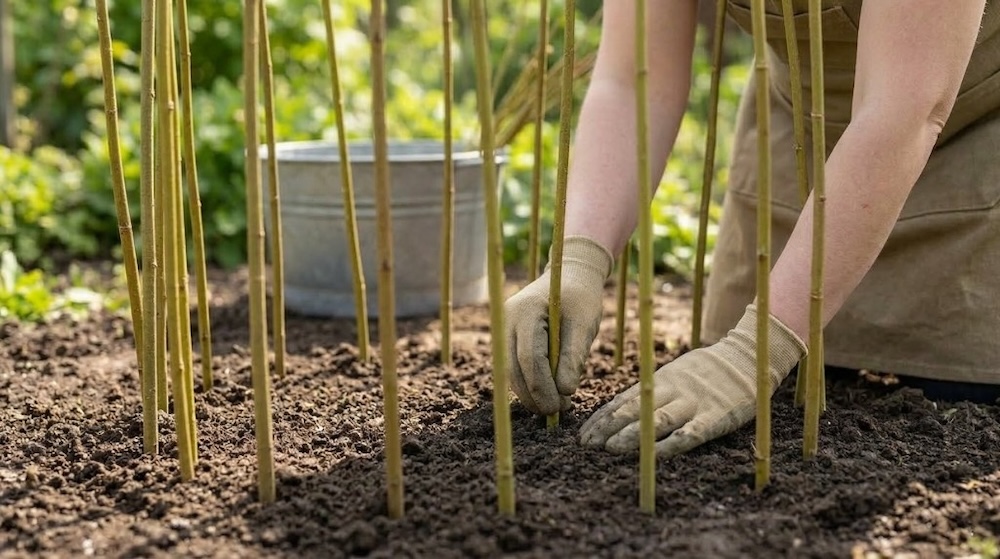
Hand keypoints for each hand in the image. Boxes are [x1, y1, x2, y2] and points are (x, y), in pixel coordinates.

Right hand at [504, 236, 613, 414]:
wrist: (568, 276)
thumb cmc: (580, 297)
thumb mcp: (584, 323)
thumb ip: (574, 355)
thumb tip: (565, 390)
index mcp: (524, 311)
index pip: (529, 357)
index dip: (542, 386)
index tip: (559, 406)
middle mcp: (506, 321)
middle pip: (514, 369)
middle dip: (534, 395)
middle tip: (557, 413)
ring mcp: (503, 329)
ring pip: (511, 372)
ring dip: (531, 393)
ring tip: (556, 406)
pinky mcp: (508, 338)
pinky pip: (514, 367)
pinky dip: (529, 383)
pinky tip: (548, 394)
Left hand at [579, 304, 805, 456]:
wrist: (749, 358)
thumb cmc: (707, 371)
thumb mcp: (675, 374)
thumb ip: (651, 390)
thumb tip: (617, 411)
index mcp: (659, 381)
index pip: (622, 401)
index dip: (600, 418)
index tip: (581, 435)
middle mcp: (671, 391)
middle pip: (632, 410)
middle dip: (606, 428)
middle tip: (586, 446)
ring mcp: (694, 403)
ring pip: (656, 420)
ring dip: (630, 435)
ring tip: (609, 449)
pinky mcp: (716, 417)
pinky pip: (691, 433)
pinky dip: (671, 445)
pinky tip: (653, 457)